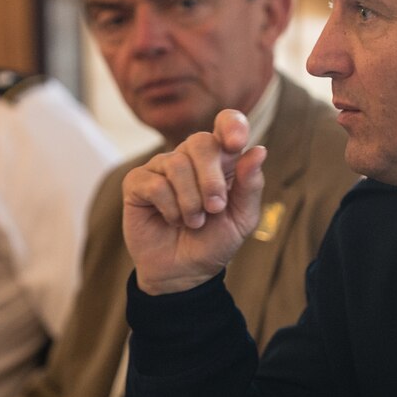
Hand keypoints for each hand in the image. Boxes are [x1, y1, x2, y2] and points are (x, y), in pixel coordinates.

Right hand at [122, 109, 266, 294]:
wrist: (184, 273)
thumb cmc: (214, 242)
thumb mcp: (242, 219)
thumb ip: (251, 186)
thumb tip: (259, 150)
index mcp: (221, 160)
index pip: (227, 123)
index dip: (231, 125)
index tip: (235, 144)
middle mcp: (190, 157)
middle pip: (200, 142)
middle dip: (211, 178)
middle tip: (215, 208)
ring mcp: (162, 167)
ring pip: (177, 164)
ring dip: (190, 201)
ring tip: (194, 223)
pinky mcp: (137, 183)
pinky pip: (155, 183)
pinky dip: (169, 207)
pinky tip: (172, 220)